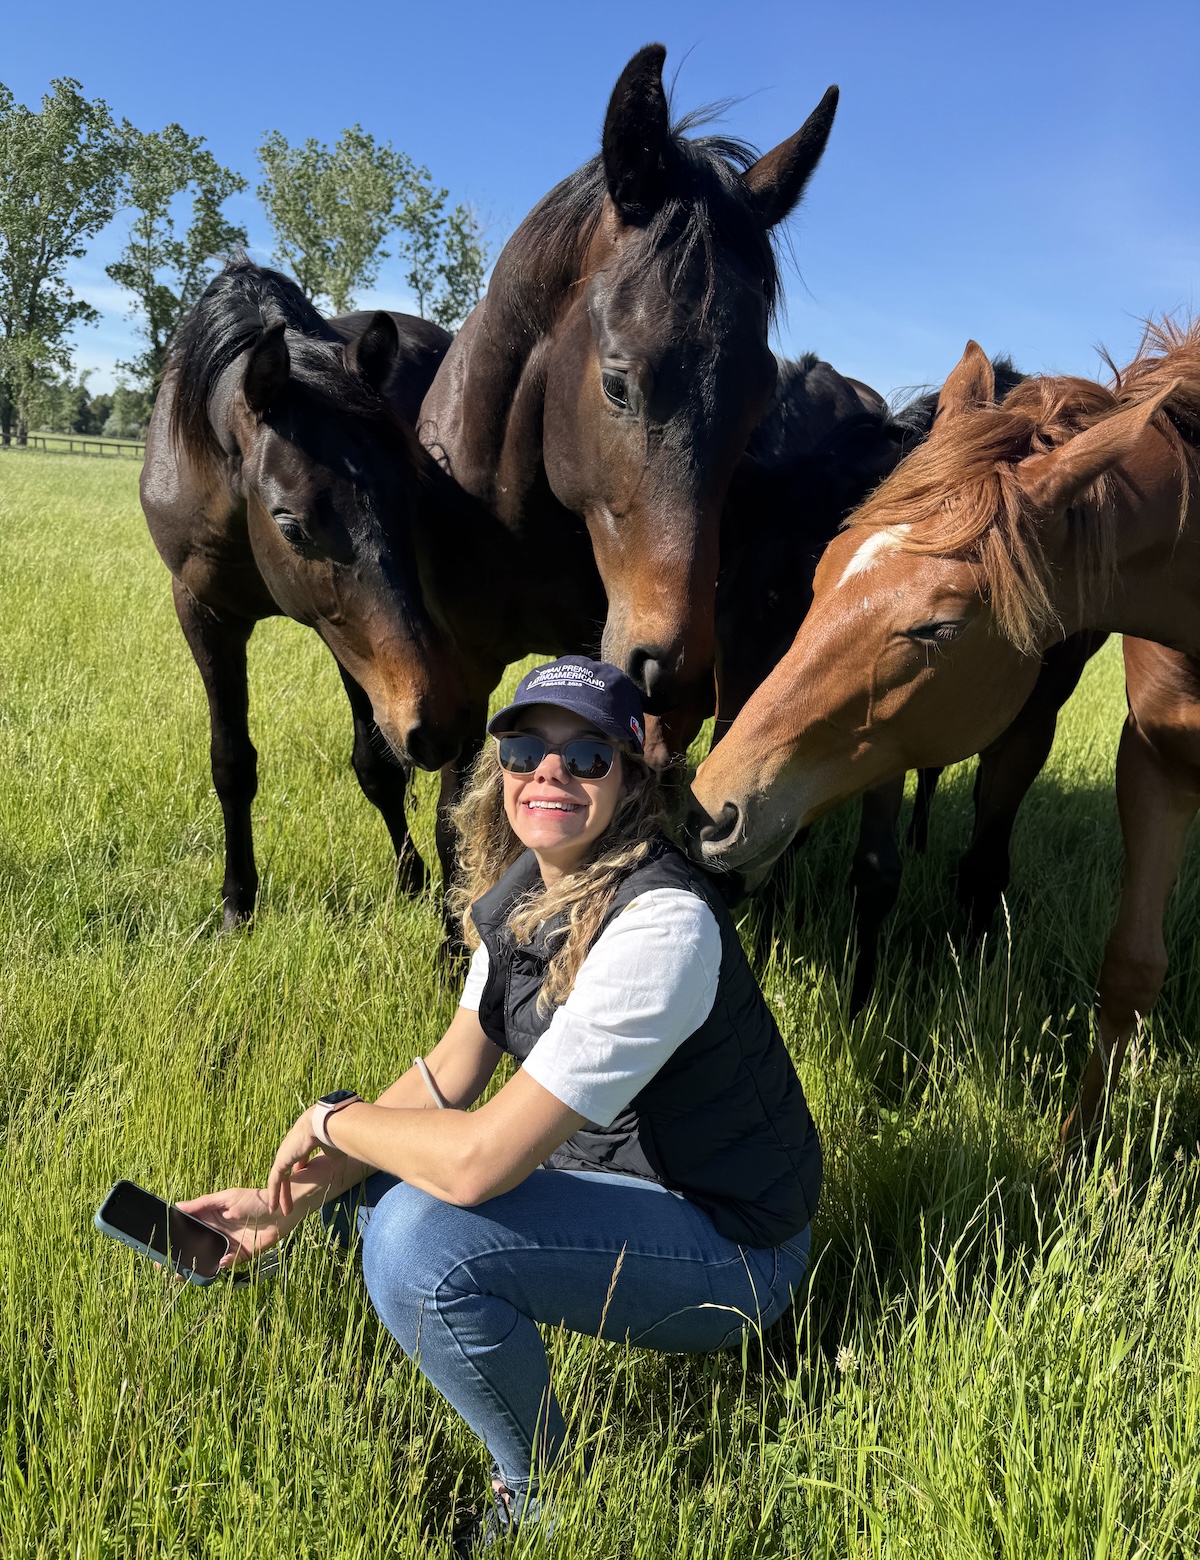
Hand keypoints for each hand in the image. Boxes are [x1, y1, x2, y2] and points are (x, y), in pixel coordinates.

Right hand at [175, 1187, 294, 1269]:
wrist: (283, 1211)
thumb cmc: (256, 1199)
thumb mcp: (228, 1197)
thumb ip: (203, 1203)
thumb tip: (177, 1205)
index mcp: (211, 1217)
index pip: (187, 1227)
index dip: (174, 1236)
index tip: (158, 1244)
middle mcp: (217, 1233)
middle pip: (193, 1246)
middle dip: (179, 1256)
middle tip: (164, 1265)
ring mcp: (228, 1245)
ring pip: (207, 1259)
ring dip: (196, 1266)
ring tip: (183, 1273)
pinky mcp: (241, 1255)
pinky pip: (227, 1263)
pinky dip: (223, 1263)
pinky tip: (221, 1261)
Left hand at [267, 1108, 341, 1217]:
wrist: (323, 1124)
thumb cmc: (333, 1135)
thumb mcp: (334, 1152)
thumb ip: (332, 1161)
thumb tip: (338, 1172)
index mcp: (304, 1141)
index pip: (299, 1157)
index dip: (301, 1167)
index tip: (303, 1176)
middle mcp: (292, 1146)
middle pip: (288, 1169)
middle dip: (289, 1184)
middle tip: (291, 1199)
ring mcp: (285, 1154)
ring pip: (281, 1178)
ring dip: (282, 1195)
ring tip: (284, 1211)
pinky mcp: (280, 1161)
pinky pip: (275, 1182)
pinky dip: (274, 1195)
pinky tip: (274, 1207)